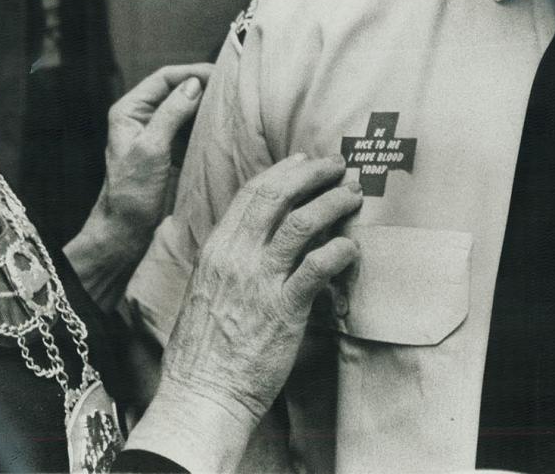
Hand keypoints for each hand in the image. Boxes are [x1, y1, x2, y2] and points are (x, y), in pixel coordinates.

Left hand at [63, 64, 211, 307]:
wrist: (126, 232)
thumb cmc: (131, 193)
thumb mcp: (151, 149)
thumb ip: (171, 114)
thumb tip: (194, 85)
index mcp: (129, 111)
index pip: (164, 78)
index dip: (191, 72)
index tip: (220, 73)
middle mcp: (142, 117)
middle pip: (176, 90)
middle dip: (203, 86)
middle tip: (234, 85)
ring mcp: (157, 134)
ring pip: (186, 109)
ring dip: (207, 105)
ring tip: (234, 102)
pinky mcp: (170, 151)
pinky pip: (190, 130)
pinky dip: (207, 125)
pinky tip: (225, 125)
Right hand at [127, 155, 361, 468]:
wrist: (202, 393)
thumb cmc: (202, 350)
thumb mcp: (204, 291)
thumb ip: (227, 262)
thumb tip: (252, 243)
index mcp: (216, 249)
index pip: (251, 195)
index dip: (282, 172)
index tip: (305, 160)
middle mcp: (236, 257)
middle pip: (276, 197)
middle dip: (311, 175)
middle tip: (338, 166)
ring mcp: (259, 281)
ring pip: (301, 224)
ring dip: (332, 203)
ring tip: (352, 196)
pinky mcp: (283, 310)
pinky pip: (317, 268)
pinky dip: (338, 250)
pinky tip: (352, 246)